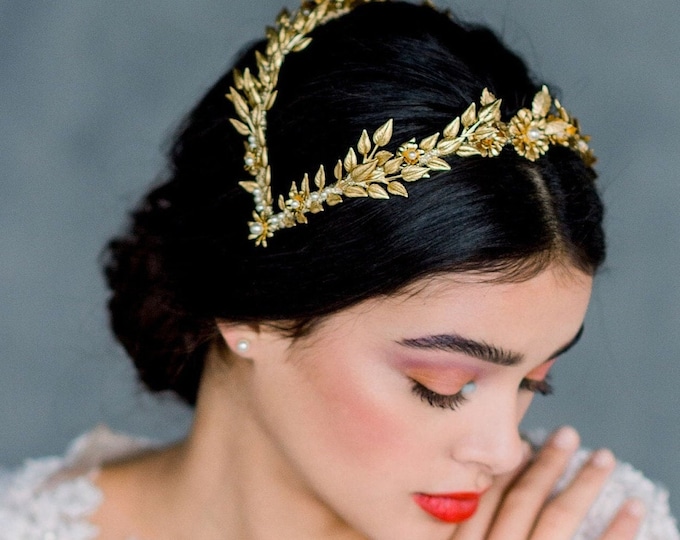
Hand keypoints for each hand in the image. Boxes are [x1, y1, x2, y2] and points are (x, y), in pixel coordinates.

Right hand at [452, 426, 644, 539]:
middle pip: (523, 501)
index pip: (485, 497)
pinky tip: (633, 510)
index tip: (526, 445)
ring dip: (583, 484)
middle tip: (569, 435)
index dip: (506, 467)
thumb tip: (463, 497)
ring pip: (557, 520)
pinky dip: (618, 531)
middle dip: (548, 464)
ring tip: (604, 458)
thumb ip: (451, 531)